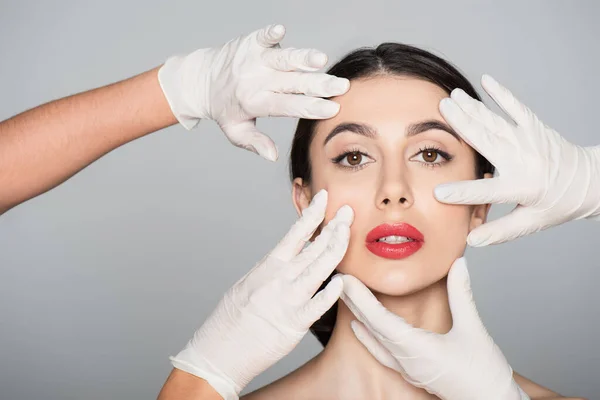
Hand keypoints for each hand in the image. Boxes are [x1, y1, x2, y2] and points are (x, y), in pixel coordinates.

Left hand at [158, 24, 349, 160]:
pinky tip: (281, 30)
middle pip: (292, 83)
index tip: (332, 109)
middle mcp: (256, 80)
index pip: (287, 106)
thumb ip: (255, 143)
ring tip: (321, 59)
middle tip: (341, 86)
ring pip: (282, 60)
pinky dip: (270, 34)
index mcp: (255, 103)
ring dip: (301, 58)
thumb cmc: (224, 108)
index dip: (310, 107)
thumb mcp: (236, 131)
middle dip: (318, 84)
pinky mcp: (250, 43)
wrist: (200, 80)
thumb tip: (272, 156)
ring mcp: (254, 60)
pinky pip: (262, 37)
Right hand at [170, 189, 352, 399]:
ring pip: (320, 269)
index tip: (324, 197)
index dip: (312, 213)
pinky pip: (319, 305)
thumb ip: (273, 270)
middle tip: (349, 212)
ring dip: (337, 248)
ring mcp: (288, 301)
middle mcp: (279, 279)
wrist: (218, 352)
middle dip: (334, 227)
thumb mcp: (249, 284)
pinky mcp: (294, 324)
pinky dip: (332, 291)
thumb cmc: (231, 319)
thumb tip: (292, 256)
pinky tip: (344, 280)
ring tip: (348, 233)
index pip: (295, 233)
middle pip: (314, 247)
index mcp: (267, 267)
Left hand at [340, 258, 528, 399]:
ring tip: (346, 296)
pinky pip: (381, 353)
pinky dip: (367, 337)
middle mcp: (406, 360)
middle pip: (371, 327)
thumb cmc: (484, 374)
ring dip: (359, 316)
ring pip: (375, 339)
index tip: (347, 279)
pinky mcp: (413, 371)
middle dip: (354, 302)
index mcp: (417, 350)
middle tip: (339, 279)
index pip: (379, 319)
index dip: (361, 298)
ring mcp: (408, 368)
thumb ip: (462, 294)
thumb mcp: (473, 329)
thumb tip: (457, 263)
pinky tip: (358, 328)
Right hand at [434, 74, 599, 245]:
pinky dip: (501, 93)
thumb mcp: (531, 222)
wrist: (590, 181)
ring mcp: (529, 140)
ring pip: (495, 122)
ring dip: (472, 108)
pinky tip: (486, 80)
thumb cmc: (558, 204)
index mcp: (523, 186)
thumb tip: (472, 241)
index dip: (462, 193)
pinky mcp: (534, 127)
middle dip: (462, 125)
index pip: (487, 192)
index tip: (438, 192)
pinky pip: (516, 107)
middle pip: (487, 142)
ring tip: (450, 97)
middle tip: (441, 111)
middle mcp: (524, 160)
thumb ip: (500, 232)